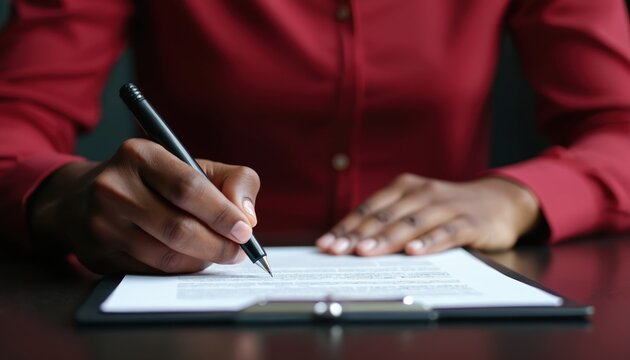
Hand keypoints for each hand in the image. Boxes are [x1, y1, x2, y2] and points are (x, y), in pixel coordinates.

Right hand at [28, 139, 259, 273]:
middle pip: (177, 228)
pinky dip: (180, 270)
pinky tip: (191, 260)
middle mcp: (113, 187)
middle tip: (238, 251)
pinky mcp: (98, 255)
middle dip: (217, 244)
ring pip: (166, 255)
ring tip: (218, 253)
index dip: (221, 213)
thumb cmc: (154, 181)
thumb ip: (233, 181)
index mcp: (139, 155)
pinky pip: (151, 272)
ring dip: (201, 260)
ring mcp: (101, 224)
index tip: (245, 230)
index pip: (188, 187)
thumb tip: (248, 217)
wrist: (84, 198)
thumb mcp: (193, 165)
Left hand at [316, 174, 540, 255]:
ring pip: (411, 223)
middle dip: (358, 236)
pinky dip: (429, 242)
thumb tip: (350, 243)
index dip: (346, 227)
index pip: (369, 209)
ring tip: (365, 252)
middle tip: (338, 251)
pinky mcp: (469, 222)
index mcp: (404, 187)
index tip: (326, 245)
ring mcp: (446, 206)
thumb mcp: (415, 208)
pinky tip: (414, 252)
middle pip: (385, 216)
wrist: (499, 202)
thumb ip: (388, 221)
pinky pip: (446, 233)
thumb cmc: (446, 209)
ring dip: (386, 239)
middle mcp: (422, 192)